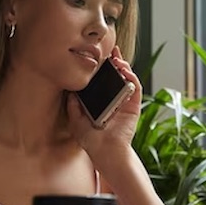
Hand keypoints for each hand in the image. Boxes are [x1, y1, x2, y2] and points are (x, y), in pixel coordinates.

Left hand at [67, 46, 142, 161]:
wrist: (105, 152)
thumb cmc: (92, 141)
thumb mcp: (76, 121)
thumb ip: (73, 106)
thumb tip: (69, 91)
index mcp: (101, 102)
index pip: (102, 81)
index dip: (100, 69)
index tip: (95, 58)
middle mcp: (114, 100)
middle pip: (116, 76)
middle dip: (114, 63)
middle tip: (109, 52)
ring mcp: (125, 102)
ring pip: (127, 79)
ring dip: (124, 67)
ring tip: (117, 59)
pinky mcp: (133, 106)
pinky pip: (135, 88)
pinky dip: (132, 77)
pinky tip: (125, 70)